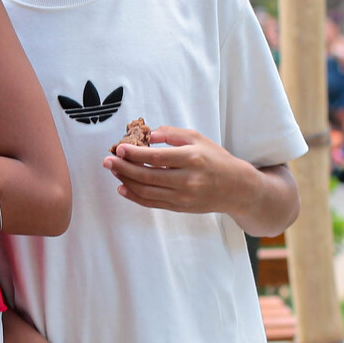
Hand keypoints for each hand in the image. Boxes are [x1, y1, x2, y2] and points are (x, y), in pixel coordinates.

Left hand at [103, 126, 255, 215]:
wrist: (236, 188)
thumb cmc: (215, 159)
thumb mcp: (198, 138)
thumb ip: (172, 134)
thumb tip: (147, 135)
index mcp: (191, 159)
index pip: (156, 157)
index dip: (134, 153)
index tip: (119, 147)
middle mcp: (186, 180)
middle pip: (147, 175)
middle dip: (123, 167)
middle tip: (107, 160)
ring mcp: (182, 197)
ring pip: (146, 191)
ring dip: (125, 181)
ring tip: (114, 170)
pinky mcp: (179, 207)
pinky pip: (151, 203)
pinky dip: (134, 196)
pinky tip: (123, 187)